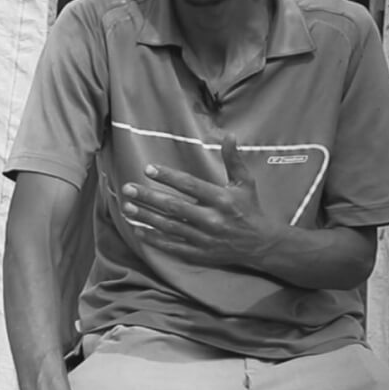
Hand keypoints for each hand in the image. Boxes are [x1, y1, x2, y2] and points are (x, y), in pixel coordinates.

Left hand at [121, 135, 281, 266]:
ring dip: (146, 217)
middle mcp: (211, 219)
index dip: (168, 176)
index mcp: (221, 199)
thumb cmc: (250, 208)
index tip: (148, 169)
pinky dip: (154, 240)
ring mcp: (204, 238)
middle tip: (128, 189)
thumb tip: (229, 135)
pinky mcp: (200, 254)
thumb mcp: (245, 182)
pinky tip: (138, 231)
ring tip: (127, 207)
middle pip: (174, 207)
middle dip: (149, 197)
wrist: (261, 245)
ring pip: (169, 227)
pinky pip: (173, 247)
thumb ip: (233, 159)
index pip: (190, 185)